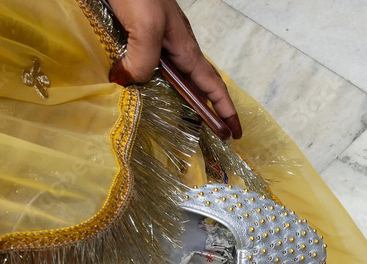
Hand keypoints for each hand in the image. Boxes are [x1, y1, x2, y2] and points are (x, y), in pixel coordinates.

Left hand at [106, 0, 241, 138]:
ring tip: (179, 121)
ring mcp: (158, 40)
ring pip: (173, 77)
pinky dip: (150, 84)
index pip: (212, 86)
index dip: (224, 110)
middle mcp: (174, 47)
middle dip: (207, 110)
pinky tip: (137, 89)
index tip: (235, 133)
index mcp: (184, 48)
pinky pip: (149, 66)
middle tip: (212, 135)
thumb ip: (143, 59)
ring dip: (179, 99)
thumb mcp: (146, 26)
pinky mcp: (138, 34)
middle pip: (197, 85)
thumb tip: (131, 83)